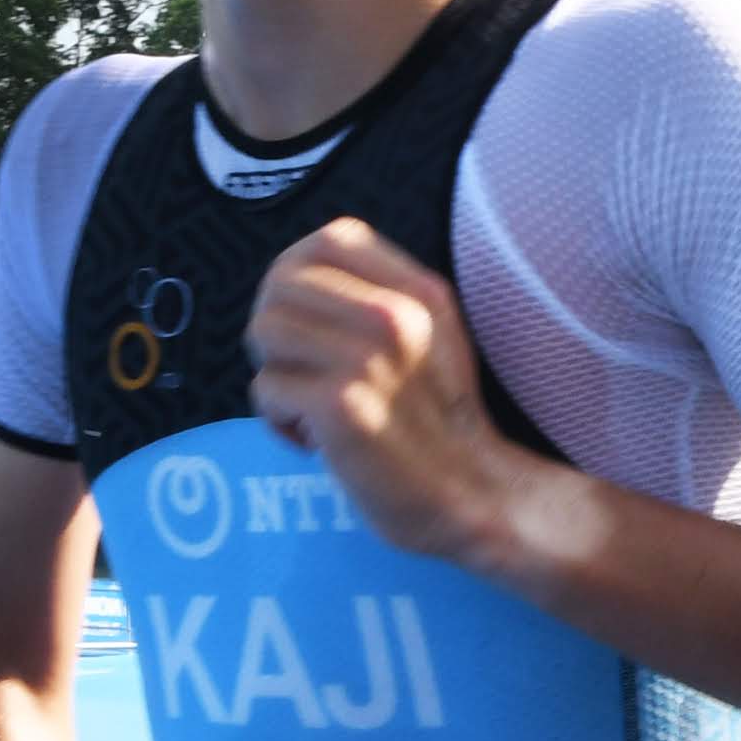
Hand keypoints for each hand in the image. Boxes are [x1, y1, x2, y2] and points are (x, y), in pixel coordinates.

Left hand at [246, 219, 529, 566]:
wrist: (475, 498)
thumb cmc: (441, 424)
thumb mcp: (433, 338)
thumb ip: (380, 296)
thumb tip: (291, 276)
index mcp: (420, 293)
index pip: (329, 242)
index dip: (299, 276)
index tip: (313, 325)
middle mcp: (395, 317)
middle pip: (280, 285)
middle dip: (279, 333)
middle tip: (309, 375)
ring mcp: (367, 361)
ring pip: (264, 333)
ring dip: (278, 376)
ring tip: (314, 408)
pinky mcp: (342, 406)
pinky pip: (266, 388)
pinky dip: (280, 423)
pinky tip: (317, 442)